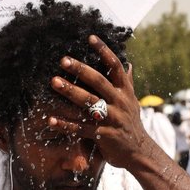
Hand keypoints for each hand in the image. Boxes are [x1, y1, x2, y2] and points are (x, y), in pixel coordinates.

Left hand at [49, 34, 151, 168]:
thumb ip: (128, 83)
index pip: (115, 67)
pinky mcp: (103, 136)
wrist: (138, 152)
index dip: (104, 51)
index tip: (90, 37)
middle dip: (80, 70)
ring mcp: (112, 119)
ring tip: (53, 82)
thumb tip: (128, 63)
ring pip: (89, 103)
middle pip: (99, 81)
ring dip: (70, 92)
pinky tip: (51, 119)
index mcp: (125, 92)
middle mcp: (120, 102)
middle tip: (63, 60)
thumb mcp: (132, 102)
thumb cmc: (130, 124)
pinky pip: (81, 128)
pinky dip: (65, 124)